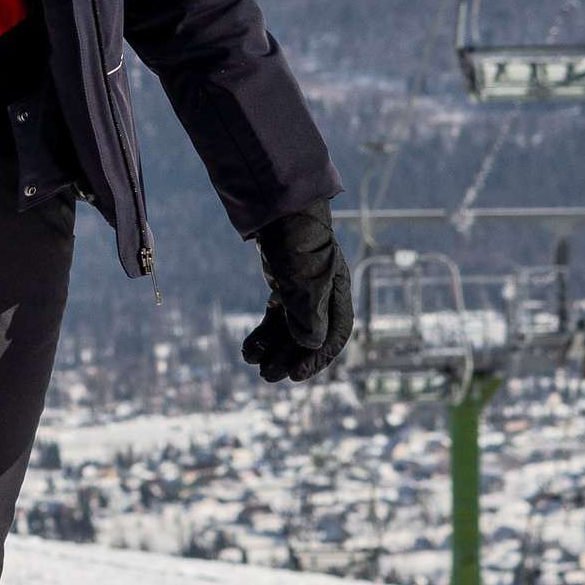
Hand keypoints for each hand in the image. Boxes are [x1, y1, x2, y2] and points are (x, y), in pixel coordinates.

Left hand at [241, 208, 352, 383]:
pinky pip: (275, 316)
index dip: (316, 359)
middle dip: (287, 357)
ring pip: (289, 328)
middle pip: (309, 336)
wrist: (277, 208)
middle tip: (266, 376)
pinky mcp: (283, 283)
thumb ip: (309, 316)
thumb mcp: (304, 282)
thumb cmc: (297, 242)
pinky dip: (263, 332)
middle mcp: (323, 293)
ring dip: (272, 348)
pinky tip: (248, 347)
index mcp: (337, 292)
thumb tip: (312, 345)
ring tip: (251, 363)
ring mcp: (302, 288)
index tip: (295, 376)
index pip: (334, 335)